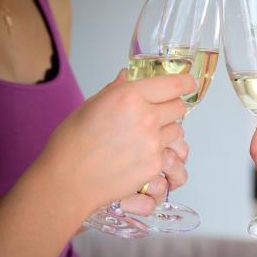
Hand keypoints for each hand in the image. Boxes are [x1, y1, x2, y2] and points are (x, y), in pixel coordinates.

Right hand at [36, 70, 195, 213]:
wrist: (68, 180)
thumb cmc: (72, 142)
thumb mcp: (91, 105)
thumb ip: (117, 89)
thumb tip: (129, 75)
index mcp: (129, 96)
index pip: (174, 85)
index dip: (185, 83)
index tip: (188, 83)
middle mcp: (146, 117)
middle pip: (179, 107)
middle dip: (170, 107)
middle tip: (154, 113)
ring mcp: (153, 142)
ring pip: (176, 130)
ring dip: (164, 131)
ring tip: (139, 137)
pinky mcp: (156, 164)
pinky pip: (167, 152)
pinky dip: (157, 152)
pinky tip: (135, 155)